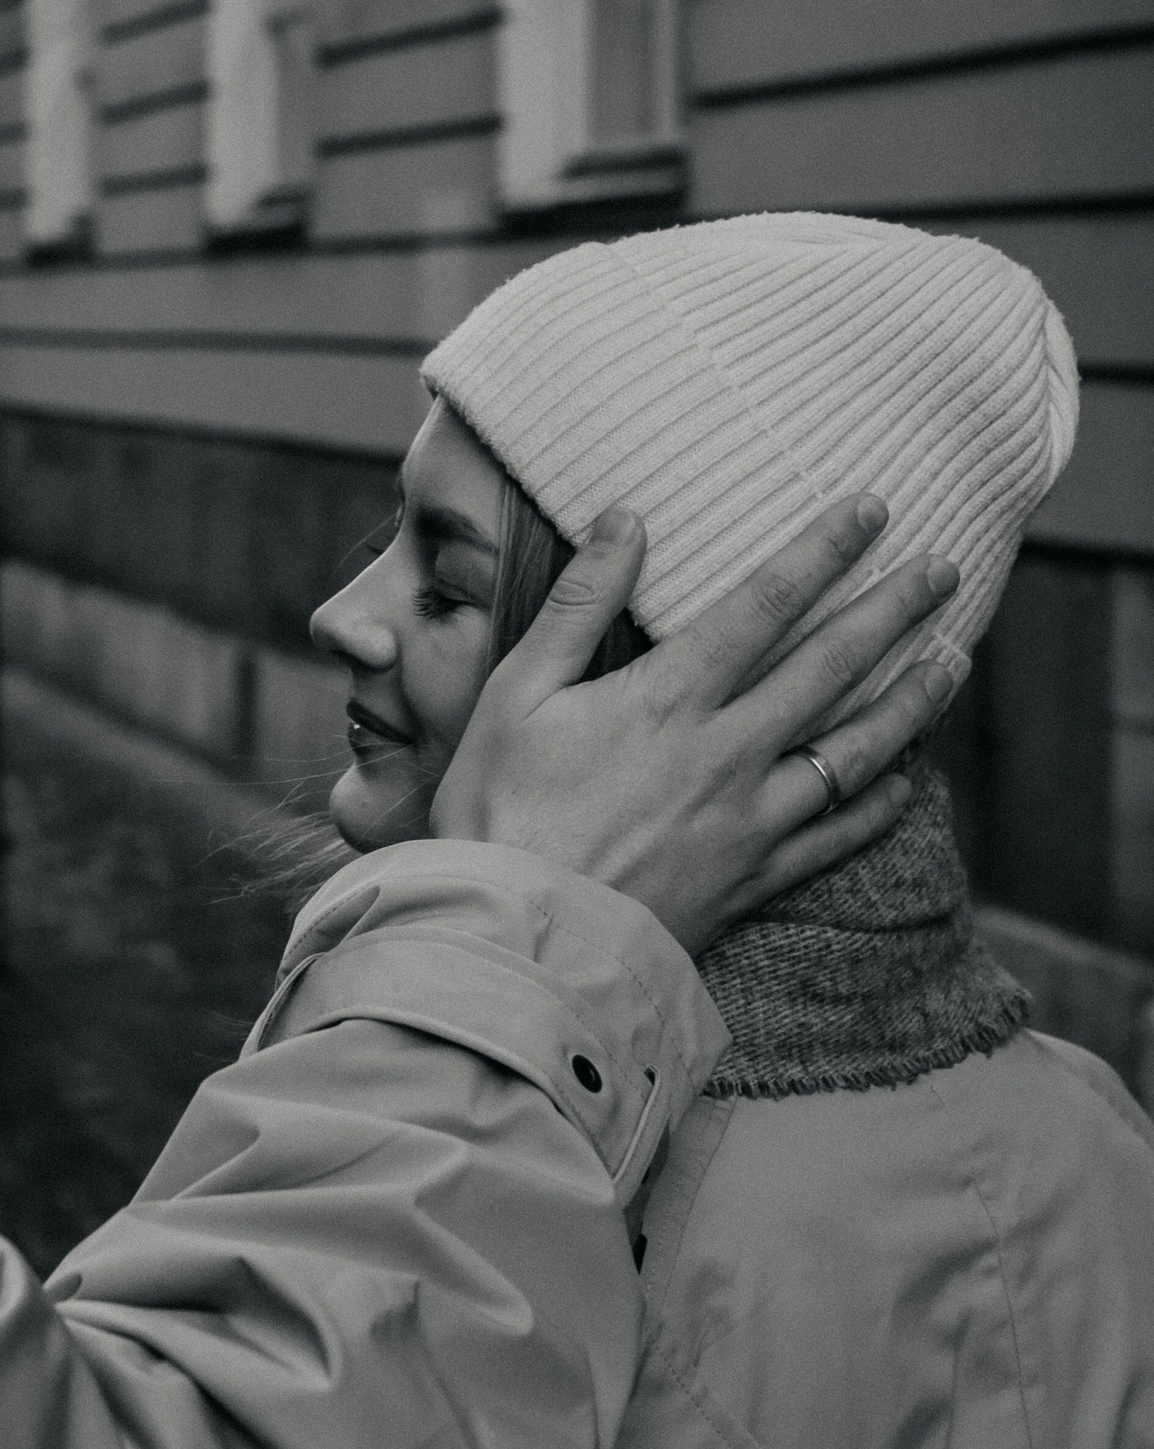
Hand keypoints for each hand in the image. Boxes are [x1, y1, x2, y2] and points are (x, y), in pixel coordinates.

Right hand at [429, 497, 963, 956]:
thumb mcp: (513, 693)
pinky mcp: (754, 878)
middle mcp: (725, 753)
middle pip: (830, 668)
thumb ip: (577, 603)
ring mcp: (749, 820)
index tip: (870, 508)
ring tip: (951, 661)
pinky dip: (883, 804)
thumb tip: (626, 519)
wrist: (513, 941)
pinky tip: (910, 779)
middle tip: (942, 569)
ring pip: (855, 751)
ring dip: (910, 701)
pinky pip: (839, 836)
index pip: (763, 605)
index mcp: (666, 699)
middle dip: (891, 611)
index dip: (821, 551)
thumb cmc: (497, 811)